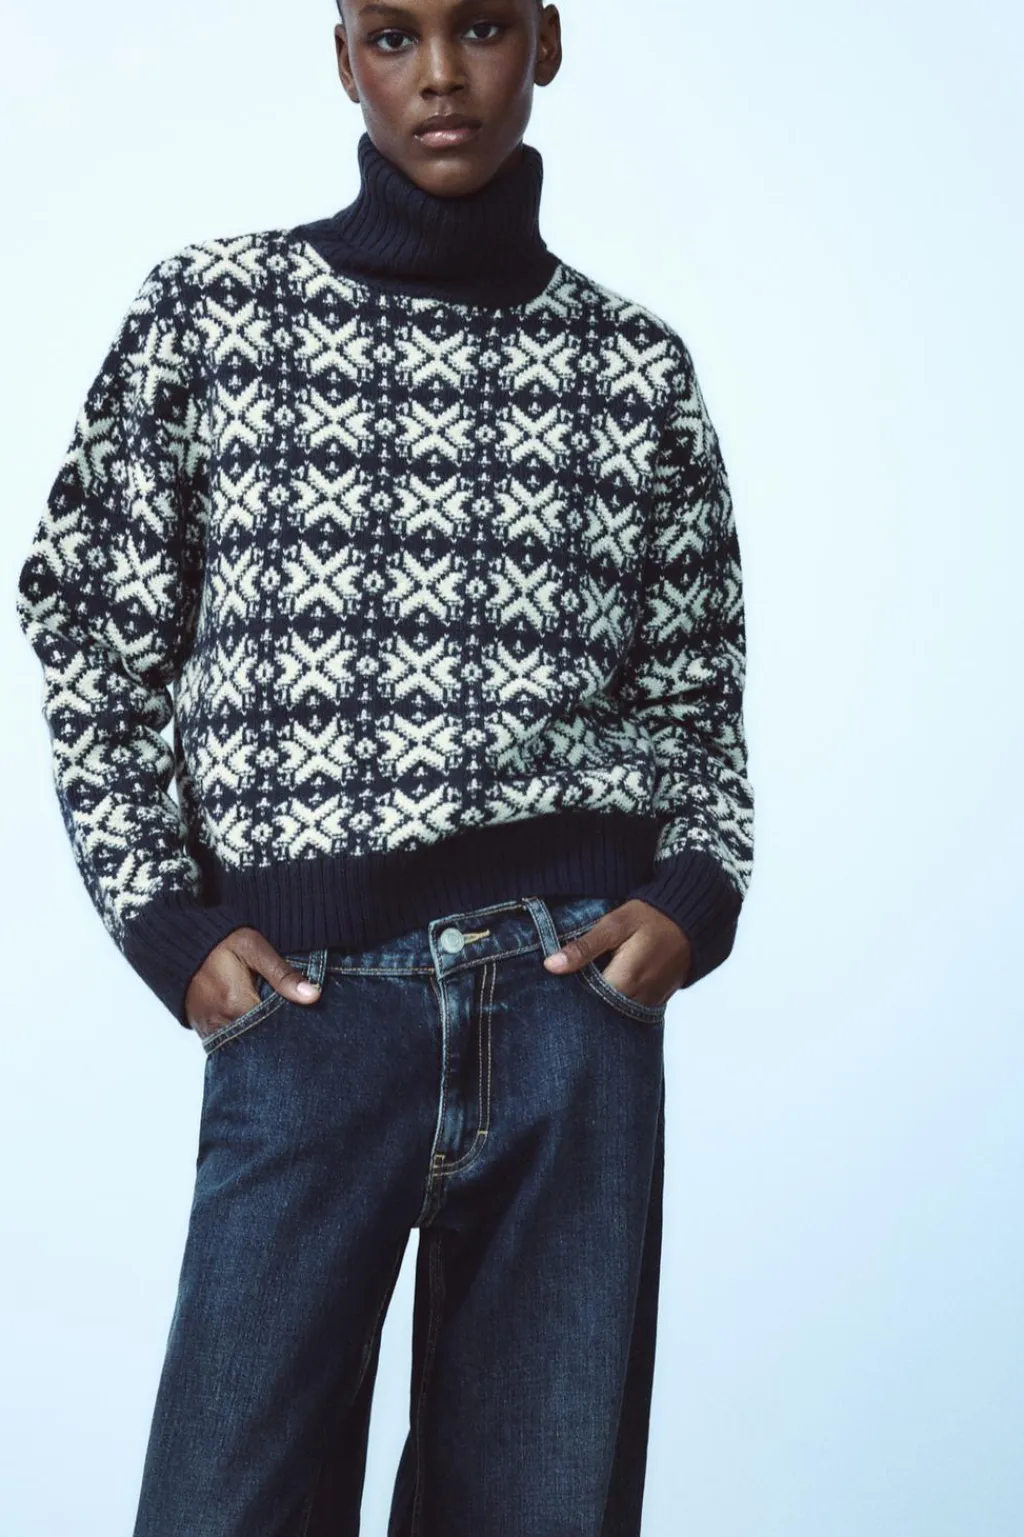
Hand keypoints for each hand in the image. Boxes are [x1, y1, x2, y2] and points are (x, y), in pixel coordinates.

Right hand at [185, 926, 320, 1037]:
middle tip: (291, 1016)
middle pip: (262, 1041)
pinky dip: (246, 1036)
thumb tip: (313, 996)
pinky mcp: (205, 1032)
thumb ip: (283, 973)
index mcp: (237, 1004)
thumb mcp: (253, 948)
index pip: (277, 1029)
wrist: (181, 943)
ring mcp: (210, 1031)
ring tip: (274, 1018)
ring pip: (246, 1044)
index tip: (305, 1017)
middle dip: (279, 1033)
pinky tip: (258, 1024)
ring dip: (262, 1035)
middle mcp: (221, 1024)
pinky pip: (231, 1043)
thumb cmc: (219, 942)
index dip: (294, 1025)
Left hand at [542, 899, 692, 1007]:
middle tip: (573, 978)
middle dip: (582, 998)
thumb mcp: (615, 924)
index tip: (557, 981)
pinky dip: (616, 1000)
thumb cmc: (652, 918)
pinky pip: (628, 1009)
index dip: (568, 992)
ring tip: (591, 979)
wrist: (692, 921)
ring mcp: (649, 1003)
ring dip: (599, 1000)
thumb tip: (551, 965)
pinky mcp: (655, 1002)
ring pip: (613, 1011)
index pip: (584, 1001)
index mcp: (624, 981)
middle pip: (598, 1010)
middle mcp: (637, 999)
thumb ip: (584, 947)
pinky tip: (609, 983)